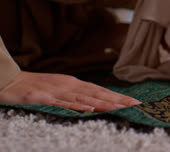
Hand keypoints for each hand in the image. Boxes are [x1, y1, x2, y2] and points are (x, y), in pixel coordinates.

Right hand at [0, 71, 140, 111]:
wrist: (11, 81)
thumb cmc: (37, 86)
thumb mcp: (61, 88)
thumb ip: (78, 95)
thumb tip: (98, 102)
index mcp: (75, 84)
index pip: (102, 91)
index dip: (119, 97)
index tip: (135, 102)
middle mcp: (70, 85)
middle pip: (98, 94)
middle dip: (118, 100)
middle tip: (136, 105)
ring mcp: (57, 91)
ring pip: (84, 98)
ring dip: (104, 103)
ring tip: (120, 108)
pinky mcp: (43, 97)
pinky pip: (62, 103)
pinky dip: (76, 105)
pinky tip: (89, 109)